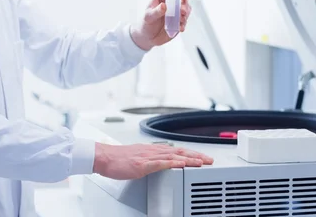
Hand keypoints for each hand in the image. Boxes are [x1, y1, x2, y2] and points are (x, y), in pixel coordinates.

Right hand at [93, 143, 213, 179]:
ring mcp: (149, 157)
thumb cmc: (119, 158)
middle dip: (197, 156)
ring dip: (189, 159)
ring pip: (173, 156)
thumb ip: (153, 159)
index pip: (178, 150)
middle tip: (210, 160)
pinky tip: (180, 164)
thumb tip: (163, 161)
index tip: (204, 158)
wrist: (105, 157)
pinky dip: (172, 163)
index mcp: (154, 150)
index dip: (193, 154)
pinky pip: (160, 163)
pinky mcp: (142, 164)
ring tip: (201, 162)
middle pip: (180, 152)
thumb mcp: (140, 157)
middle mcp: (154, 151)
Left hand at [130, 0, 191, 50]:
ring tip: (181, 20)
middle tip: (182, 11)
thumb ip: (156, 11)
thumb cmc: (146, 24)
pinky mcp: (178, 22)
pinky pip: (184, 22)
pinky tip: (180, 28)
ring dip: (185, 14)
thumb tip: (164, 5)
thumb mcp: (148, 17)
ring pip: (186, 10)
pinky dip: (183, 24)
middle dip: (184, 4)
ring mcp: (175, 13)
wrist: (148, 38)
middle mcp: (170, 4)